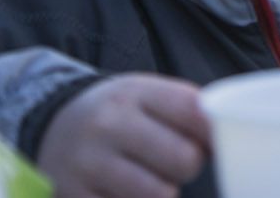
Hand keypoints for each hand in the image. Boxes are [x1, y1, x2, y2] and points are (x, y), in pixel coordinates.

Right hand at [36, 74, 209, 197]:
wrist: (52, 128)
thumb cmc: (117, 114)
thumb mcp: (145, 95)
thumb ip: (187, 109)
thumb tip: (227, 135)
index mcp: (133, 93)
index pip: (195, 111)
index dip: (213, 132)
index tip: (210, 139)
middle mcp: (108, 125)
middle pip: (184, 159)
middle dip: (190, 165)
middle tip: (178, 162)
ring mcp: (88, 164)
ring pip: (160, 194)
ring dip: (164, 192)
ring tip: (151, 178)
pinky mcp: (73, 196)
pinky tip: (124, 192)